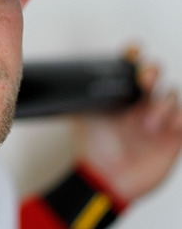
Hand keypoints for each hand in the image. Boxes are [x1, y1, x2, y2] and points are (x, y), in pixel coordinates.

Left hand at [73, 50, 181, 202]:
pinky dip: (179, 119)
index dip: (133, 55)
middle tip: (144, 79)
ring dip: (162, 105)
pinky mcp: (172, 136)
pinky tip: (169, 126)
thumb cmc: (93, 148)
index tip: (131, 51)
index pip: (129, 66)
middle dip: (152, 70)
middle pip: (154, 73)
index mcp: (119, 94)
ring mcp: (158, 118)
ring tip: (147, 125)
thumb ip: (77, 98)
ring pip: (170, 96)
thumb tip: (58, 83)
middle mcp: (140, 102)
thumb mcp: (82, 117)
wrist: (104, 177)